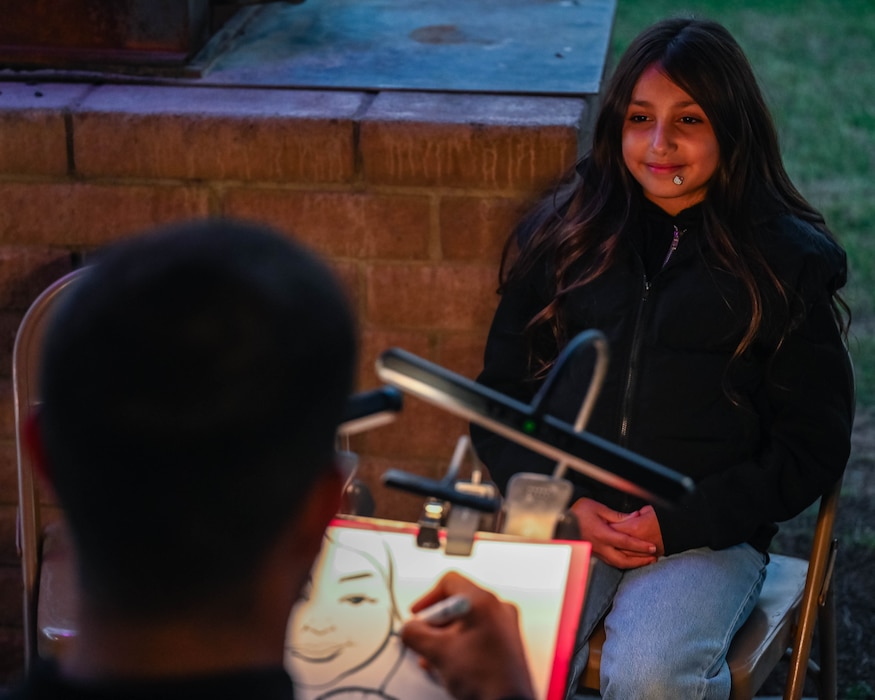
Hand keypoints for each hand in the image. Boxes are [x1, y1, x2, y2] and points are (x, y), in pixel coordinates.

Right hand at [400, 571, 534, 699]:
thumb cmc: (483, 678)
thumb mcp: (437, 652)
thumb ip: (415, 634)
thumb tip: (407, 629)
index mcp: (484, 602)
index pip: (450, 582)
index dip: (428, 598)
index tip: (418, 615)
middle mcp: (499, 609)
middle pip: (457, 603)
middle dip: (435, 624)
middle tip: (424, 639)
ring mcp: (506, 626)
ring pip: (467, 621)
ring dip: (445, 637)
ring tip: (434, 657)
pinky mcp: (507, 643)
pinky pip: (478, 633)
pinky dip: (461, 643)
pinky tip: (450, 663)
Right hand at [570, 497, 658, 568]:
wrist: (560, 521)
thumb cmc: (577, 512)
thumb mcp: (597, 508)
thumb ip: (617, 515)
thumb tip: (634, 517)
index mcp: (602, 534)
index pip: (626, 542)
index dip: (641, 546)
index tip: (652, 547)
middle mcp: (600, 546)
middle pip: (623, 559)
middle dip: (640, 560)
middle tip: (653, 558)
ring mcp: (596, 552)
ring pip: (617, 563)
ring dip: (633, 563)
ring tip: (645, 560)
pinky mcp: (594, 553)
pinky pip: (610, 562)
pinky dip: (623, 562)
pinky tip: (629, 559)